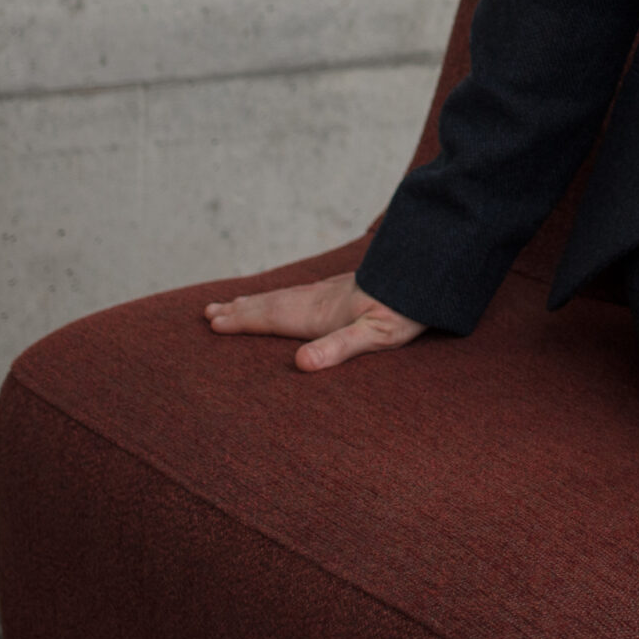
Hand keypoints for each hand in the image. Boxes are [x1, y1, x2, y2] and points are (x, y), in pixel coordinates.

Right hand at [203, 270, 426, 371]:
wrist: (429, 274)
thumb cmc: (405, 309)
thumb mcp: (376, 335)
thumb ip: (338, 348)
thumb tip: (300, 364)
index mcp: (321, 314)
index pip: (272, 318)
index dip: (242, 322)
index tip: (213, 322)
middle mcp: (321, 300)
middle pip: (272, 304)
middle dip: (241, 310)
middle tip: (209, 312)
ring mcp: (333, 291)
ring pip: (286, 296)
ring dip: (258, 301)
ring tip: (236, 302)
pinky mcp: (347, 288)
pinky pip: (302, 293)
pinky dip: (284, 296)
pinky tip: (288, 299)